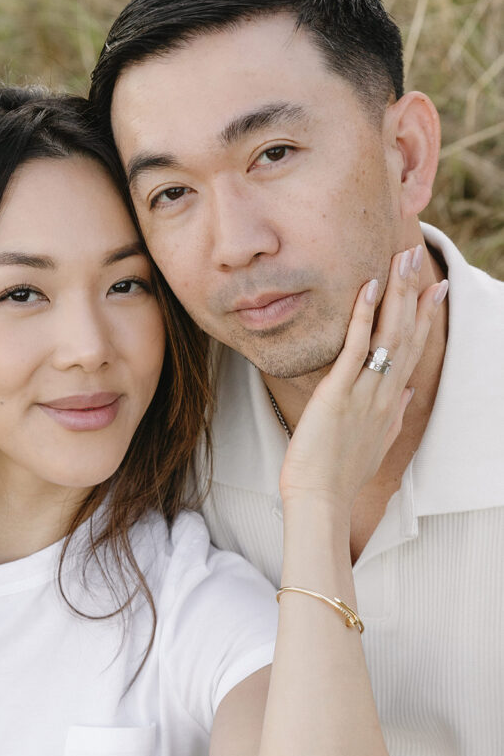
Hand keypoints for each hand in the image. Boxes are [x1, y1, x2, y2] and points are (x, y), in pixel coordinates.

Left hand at [279, 244, 446, 511]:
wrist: (321, 500)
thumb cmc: (341, 476)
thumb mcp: (376, 444)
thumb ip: (394, 416)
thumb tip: (407, 394)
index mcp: (391, 402)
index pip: (413, 350)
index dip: (425, 316)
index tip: (435, 288)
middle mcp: (384, 393)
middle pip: (406, 334)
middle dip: (414, 292)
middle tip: (418, 255)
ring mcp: (364, 393)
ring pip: (389, 335)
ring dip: (397, 293)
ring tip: (402, 257)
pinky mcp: (338, 395)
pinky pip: (356, 349)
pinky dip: (363, 317)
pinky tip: (368, 288)